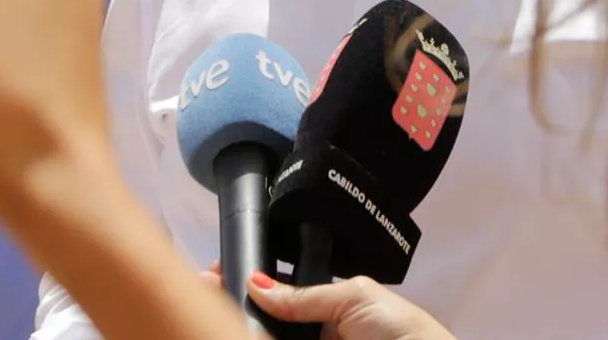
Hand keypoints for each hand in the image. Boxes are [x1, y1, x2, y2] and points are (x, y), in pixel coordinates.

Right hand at [199, 265, 457, 339]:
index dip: (251, 283)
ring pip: (268, 335)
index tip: (218, 272)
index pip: (280, 293)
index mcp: (328, 307)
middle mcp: (315, 332)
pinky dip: (253, 335)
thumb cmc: (401, 329)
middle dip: (237, 305)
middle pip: (267, 319)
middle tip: (206, 290)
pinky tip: (237, 328)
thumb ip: (303, 294)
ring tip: (216, 312)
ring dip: (242, 324)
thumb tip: (257, 283)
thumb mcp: (352, 297)